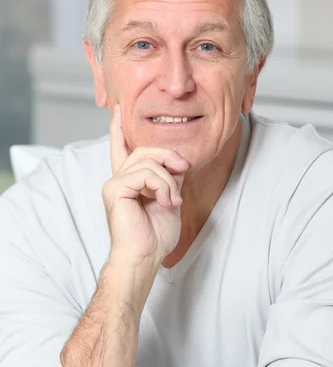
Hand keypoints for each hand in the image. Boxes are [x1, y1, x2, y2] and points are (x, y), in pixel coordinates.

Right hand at [102, 104, 189, 267]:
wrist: (145, 257)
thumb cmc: (155, 236)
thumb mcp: (169, 198)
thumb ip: (170, 177)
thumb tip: (178, 161)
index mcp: (129, 181)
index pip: (122, 149)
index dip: (119, 130)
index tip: (117, 109)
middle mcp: (118, 179)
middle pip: (145, 149)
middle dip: (169, 156)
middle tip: (184, 169)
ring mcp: (114, 183)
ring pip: (148, 160)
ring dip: (169, 180)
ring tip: (173, 200)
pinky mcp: (114, 188)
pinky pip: (145, 173)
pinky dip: (162, 186)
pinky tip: (166, 202)